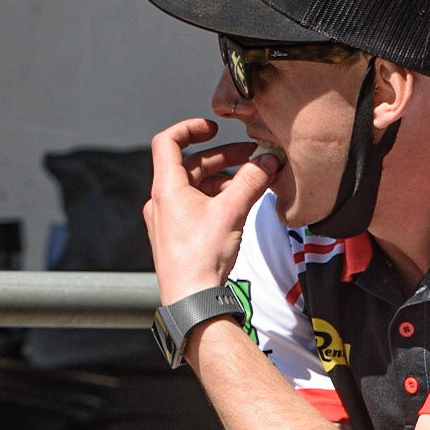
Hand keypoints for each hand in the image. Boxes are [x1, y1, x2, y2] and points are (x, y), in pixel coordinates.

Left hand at [142, 118, 279, 304]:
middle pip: (190, 165)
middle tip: (252, 156)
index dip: (190, 128)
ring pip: (196, 187)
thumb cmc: (202, 258)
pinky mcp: (177, 236)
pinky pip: (197, 206)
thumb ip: (251, 181)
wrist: (192, 301)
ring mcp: (168, 220)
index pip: (168, 141)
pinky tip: (240, 204)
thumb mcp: (232, 212)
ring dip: (223, 179)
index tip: (214, 128)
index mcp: (167, 189)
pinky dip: (217, 198)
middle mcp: (162, 201)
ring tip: (252, 182)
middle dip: (223, 158)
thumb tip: (268, 160)